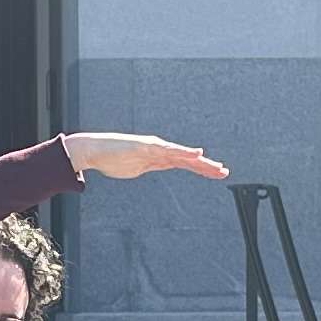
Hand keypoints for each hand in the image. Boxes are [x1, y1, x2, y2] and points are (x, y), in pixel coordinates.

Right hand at [62, 133, 228, 183]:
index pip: (185, 163)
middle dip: (207, 166)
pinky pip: (169, 151)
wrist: (95, 151)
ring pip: (183, 156)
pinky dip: (185, 152)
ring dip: (201, 162)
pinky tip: (197, 153)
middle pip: (188, 160)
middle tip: (225, 172)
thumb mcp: (137, 167)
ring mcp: (155, 147)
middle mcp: (160, 150)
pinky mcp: (148, 147)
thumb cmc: (113, 158)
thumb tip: (158, 166)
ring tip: (217, 166)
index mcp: (159, 156)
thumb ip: (151, 165)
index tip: (217, 173)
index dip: (202, 168)